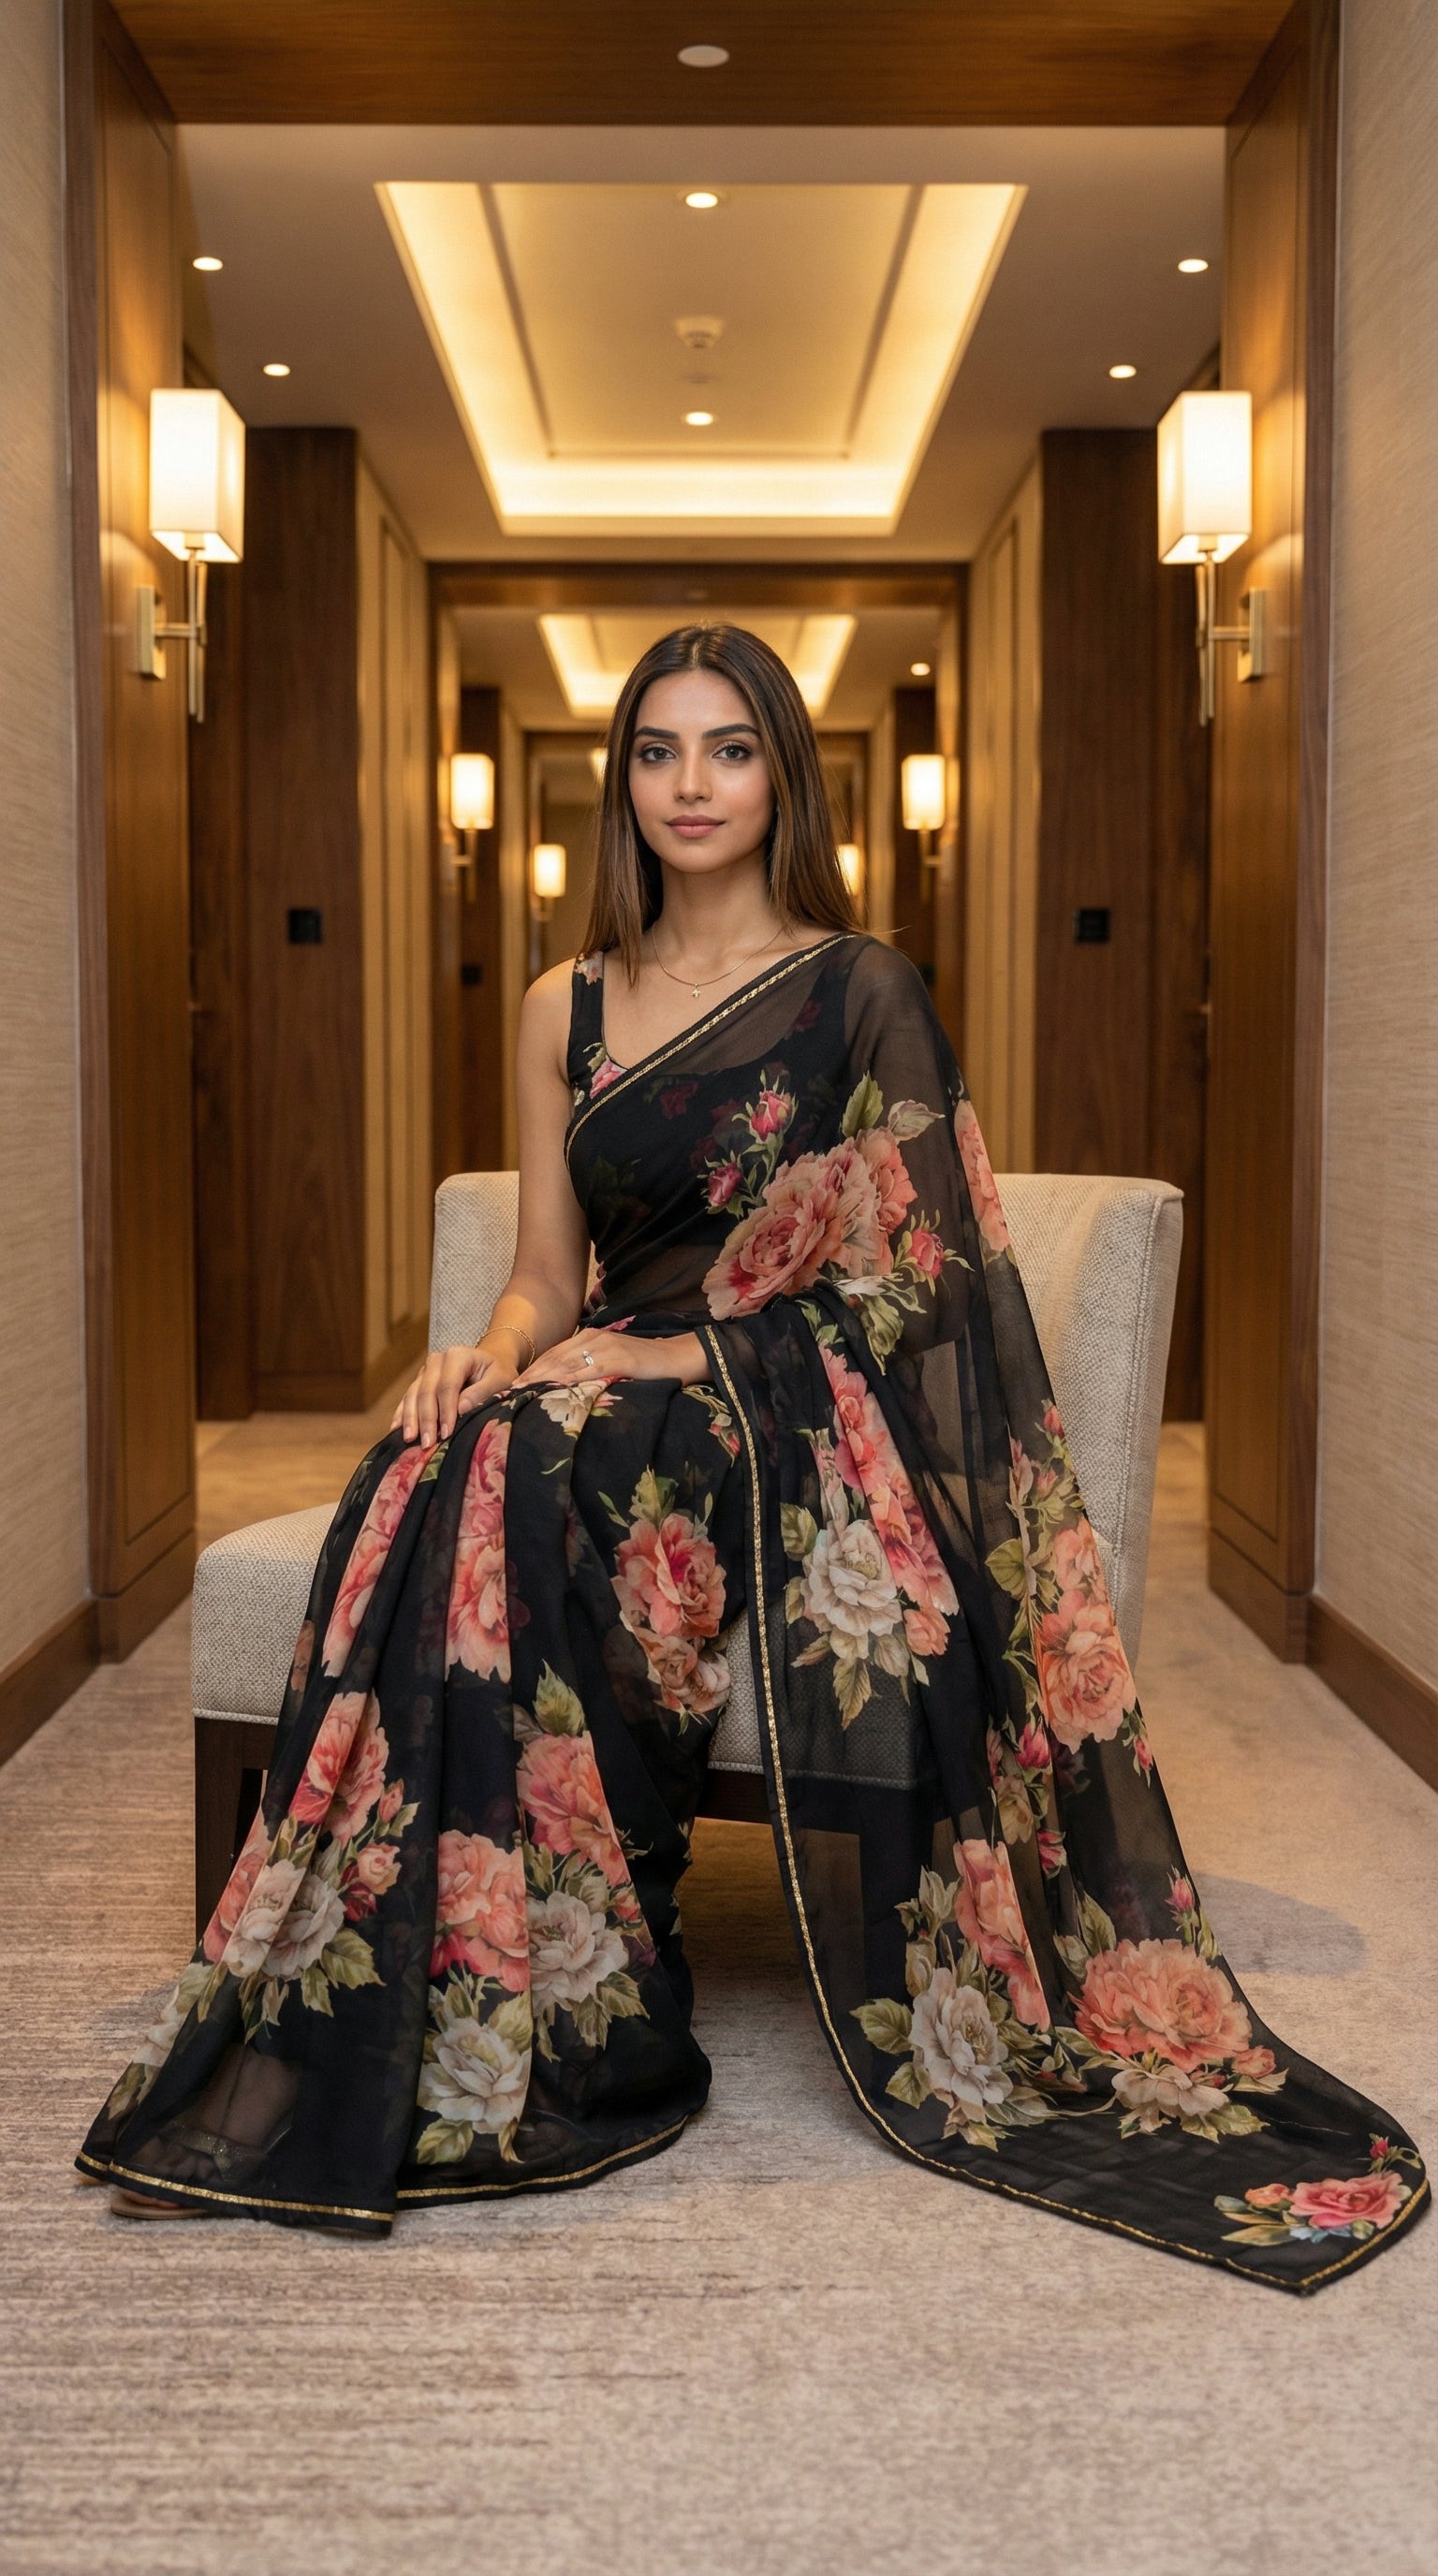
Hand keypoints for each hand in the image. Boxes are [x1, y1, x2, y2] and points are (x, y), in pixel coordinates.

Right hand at [391, 1336, 519, 1444]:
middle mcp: (437, 1360)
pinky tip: (396, 1430)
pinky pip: (407, 1398)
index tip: (446, 1434)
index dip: (445, 1411)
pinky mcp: (420, 1381)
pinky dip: (402, 1414)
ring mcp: (425, 1370)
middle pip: (426, 1392)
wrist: (491, 1361)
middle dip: (426, 1420)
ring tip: (409, 1440)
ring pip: (413, 1395)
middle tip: (427, 1444)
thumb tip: (461, 1409)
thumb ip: (482, 1392)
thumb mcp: (500, 1380)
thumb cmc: (498, 1373)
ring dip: (410, 1419)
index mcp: (457, 1356)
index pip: (447, 1386)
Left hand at [513, 1328, 707, 1389]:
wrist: (679, 1357)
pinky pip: (588, 1371)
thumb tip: (567, 1389)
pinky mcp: (618, 1359)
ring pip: (566, 1363)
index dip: (532, 1371)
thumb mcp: (613, 1363)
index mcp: (589, 1339)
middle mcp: (593, 1339)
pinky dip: (568, 1380)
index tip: (512, 1386)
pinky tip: (553, 1389)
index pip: (554, 1355)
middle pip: (553, 1359)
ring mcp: (605, 1347)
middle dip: (529, 1376)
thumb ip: (591, 1369)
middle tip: (507, 1393)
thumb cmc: (646, 1365)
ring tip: (521, 1393)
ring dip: (541, 1378)